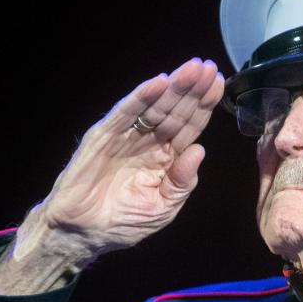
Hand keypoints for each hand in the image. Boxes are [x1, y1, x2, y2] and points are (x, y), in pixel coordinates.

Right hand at [26, 57, 224, 257]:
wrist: (83, 234)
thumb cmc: (124, 222)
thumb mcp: (163, 206)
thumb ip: (182, 181)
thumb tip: (200, 150)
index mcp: (166, 157)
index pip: (190, 126)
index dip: (204, 105)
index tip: (219, 83)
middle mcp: (148, 141)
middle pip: (175, 110)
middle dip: (193, 89)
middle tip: (208, 67)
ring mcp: (125, 136)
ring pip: (153, 106)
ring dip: (173, 86)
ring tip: (192, 68)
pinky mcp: (103, 136)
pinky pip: (124, 114)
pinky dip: (140, 98)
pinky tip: (158, 83)